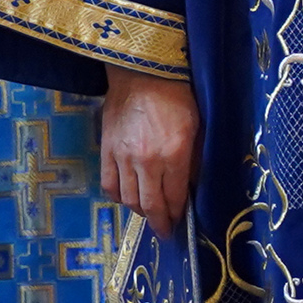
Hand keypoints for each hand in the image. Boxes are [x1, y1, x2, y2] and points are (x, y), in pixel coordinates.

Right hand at [101, 68, 199, 236]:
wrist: (142, 73)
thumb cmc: (177, 97)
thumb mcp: (196, 128)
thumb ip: (192, 160)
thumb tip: (189, 186)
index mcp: (173, 155)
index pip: (174, 197)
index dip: (176, 215)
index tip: (178, 225)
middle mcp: (146, 161)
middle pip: (149, 204)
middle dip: (158, 221)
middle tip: (164, 229)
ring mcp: (122, 157)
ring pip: (128, 198)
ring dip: (139, 211)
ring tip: (148, 213)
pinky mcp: (106, 150)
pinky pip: (109, 183)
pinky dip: (117, 196)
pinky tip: (126, 197)